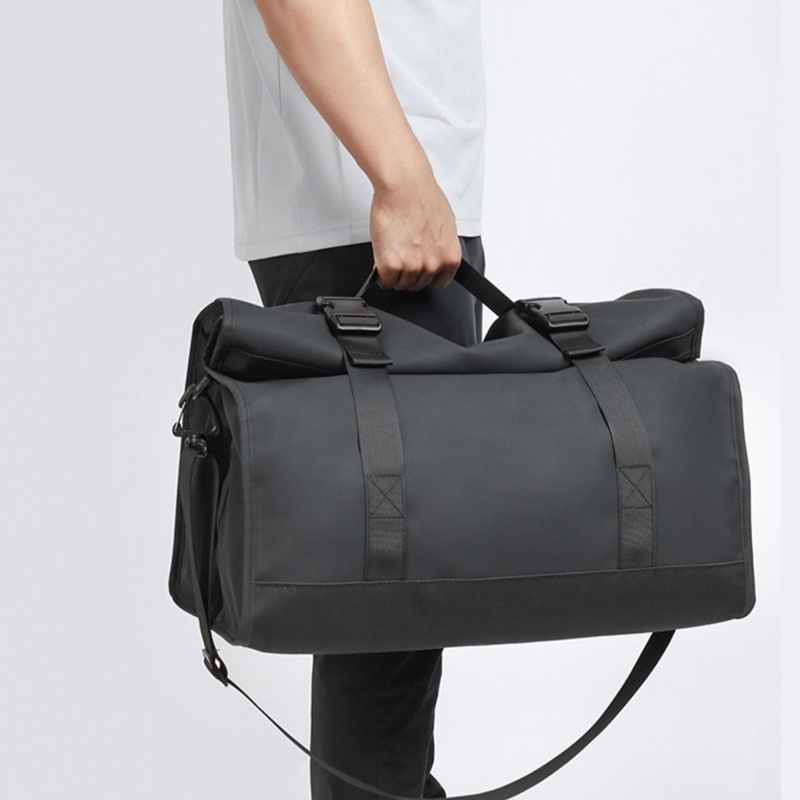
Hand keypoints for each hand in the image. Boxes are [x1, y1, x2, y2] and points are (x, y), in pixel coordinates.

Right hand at [369, 158, 462, 291]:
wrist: (404, 186)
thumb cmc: (423, 197)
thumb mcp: (445, 225)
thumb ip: (441, 247)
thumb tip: (434, 254)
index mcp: (450, 257)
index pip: (440, 282)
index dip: (427, 276)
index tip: (420, 270)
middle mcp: (433, 265)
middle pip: (418, 284)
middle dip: (409, 273)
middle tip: (402, 255)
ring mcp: (412, 267)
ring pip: (400, 284)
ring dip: (394, 273)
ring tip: (392, 253)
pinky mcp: (391, 265)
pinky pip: (385, 280)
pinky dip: (381, 274)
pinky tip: (382, 260)